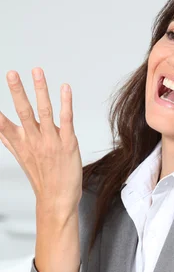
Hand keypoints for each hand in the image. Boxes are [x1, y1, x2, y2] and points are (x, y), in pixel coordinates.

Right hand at [0, 68, 82, 217]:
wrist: (58, 199)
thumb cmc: (43, 179)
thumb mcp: (23, 158)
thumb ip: (11, 140)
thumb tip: (0, 128)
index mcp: (21, 144)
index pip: (3, 124)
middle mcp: (34, 141)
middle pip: (23, 112)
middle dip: (17, 92)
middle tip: (11, 74)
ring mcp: (51, 141)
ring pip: (44, 112)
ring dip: (41, 90)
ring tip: (37, 72)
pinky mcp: (68, 143)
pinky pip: (66, 120)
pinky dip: (66, 103)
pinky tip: (65, 88)